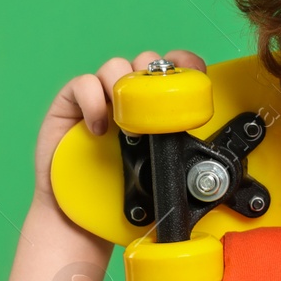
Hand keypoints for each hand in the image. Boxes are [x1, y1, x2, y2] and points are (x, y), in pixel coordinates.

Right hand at [33, 49, 206, 203]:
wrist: (79, 219)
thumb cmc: (123, 194)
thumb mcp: (161, 171)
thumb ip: (180, 152)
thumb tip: (211, 157)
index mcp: (155, 104)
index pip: (173, 67)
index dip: (185, 62)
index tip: (195, 73)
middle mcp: (129, 96)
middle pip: (144, 61)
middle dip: (152, 75)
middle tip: (154, 107)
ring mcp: (99, 97)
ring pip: (114, 66)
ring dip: (124, 85)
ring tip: (126, 121)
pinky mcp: (69, 105)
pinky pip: (82, 84)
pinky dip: (92, 99)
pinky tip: (99, 128)